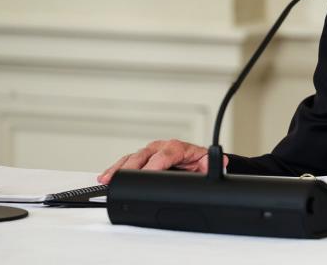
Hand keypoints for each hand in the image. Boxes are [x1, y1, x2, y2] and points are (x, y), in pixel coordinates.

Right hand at [97, 139, 225, 184]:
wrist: (196, 159)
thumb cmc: (198, 161)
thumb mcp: (205, 164)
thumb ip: (211, 164)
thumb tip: (220, 162)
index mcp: (177, 147)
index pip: (164, 155)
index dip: (155, 165)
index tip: (146, 174)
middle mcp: (161, 147)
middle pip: (143, 155)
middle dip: (131, 167)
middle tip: (118, 179)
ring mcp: (150, 151)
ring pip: (132, 157)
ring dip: (118, 168)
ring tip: (107, 179)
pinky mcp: (143, 157)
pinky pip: (127, 161)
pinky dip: (116, 169)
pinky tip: (106, 176)